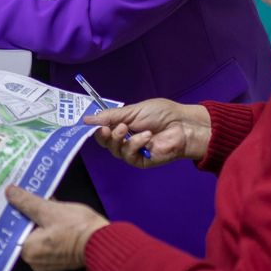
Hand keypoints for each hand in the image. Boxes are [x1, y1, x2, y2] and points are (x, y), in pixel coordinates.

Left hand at [5, 186, 108, 270]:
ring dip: (43, 221)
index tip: (18, 199)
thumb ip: (27, 201)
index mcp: (28, 252)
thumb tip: (9, 192)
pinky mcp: (62, 260)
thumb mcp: (49, 209)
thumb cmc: (75, 227)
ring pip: (40, 236)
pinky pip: (51, 242)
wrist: (104, 242)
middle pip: (27, 233)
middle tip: (33, 198)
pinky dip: (52, 230)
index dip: (17, 212)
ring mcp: (49, 263)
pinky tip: (58, 215)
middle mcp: (35, 262)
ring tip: (47, 203)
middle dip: (31, 215)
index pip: (15, 229)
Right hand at [85, 99, 212, 167]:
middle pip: (105, 142)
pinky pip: (129, 156)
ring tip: (127, 129)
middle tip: (107, 128)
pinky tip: (146, 136)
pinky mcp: (141, 161)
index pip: (103, 130)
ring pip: (115, 150)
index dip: (96, 128)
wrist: (182, 124)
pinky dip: (135, 144)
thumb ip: (111, 115)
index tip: (90, 124)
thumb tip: (87, 119)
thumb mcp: (133, 110)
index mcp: (123, 125)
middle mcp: (126, 139)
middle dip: (104, 135)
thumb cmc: (162, 114)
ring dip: (119, 138)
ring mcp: (133, 151)